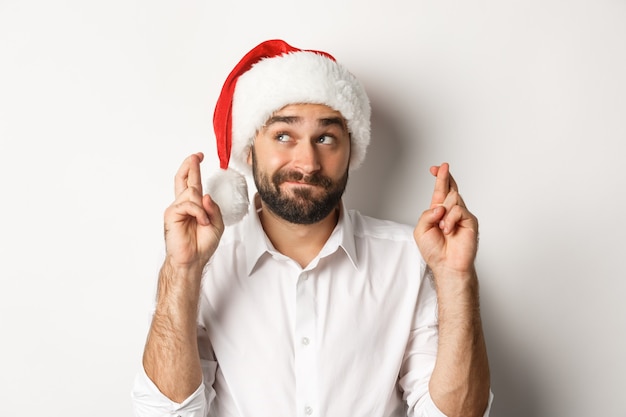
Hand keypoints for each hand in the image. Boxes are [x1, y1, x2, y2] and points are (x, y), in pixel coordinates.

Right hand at [163, 152, 224, 271]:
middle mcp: (183, 204)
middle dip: (190, 166)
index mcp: (193, 206)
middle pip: (183, 179)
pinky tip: (201, 222)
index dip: (193, 169)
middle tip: (196, 156)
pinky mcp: (172, 214)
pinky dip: (199, 213)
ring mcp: (176, 208)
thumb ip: (214, 208)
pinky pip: (189, 204)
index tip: (198, 157)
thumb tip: (206, 195)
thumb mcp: (216, 224)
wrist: (192, 260)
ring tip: (204, 222)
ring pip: (192, 192)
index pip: (192, 183)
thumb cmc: (202, 244)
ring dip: (202, 207)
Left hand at [414, 163, 477, 278]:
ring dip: (443, 213)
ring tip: (442, 228)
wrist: (447, 265)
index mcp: (438, 212)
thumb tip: (440, 206)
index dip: (439, 178)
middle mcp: (450, 211)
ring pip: (453, 198)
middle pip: (450, 188)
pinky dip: (450, 220)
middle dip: (444, 177)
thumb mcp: (421, 231)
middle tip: (442, 167)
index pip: (440, 191)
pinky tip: (448, 230)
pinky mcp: (470, 220)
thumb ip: (427, 215)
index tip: (436, 168)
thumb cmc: (434, 251)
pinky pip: (459, 210)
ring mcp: (461, 215)